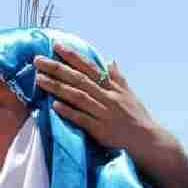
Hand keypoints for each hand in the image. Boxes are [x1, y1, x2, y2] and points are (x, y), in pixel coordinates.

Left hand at [35, 45, 187, 187]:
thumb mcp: (130, 95)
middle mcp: (107, 97)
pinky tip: (54, 106)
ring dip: (57, 87)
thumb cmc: (138, 118)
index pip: (89, 68)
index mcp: (112, 88)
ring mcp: (104, 114)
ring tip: (39, 79)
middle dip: (57, 68)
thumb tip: (110, 61)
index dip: (72, 56)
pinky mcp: (101, 131)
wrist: (150, 141)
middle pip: (79, 79)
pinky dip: (69, 112)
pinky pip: (83, 120)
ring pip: (78, 97)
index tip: (56, 45)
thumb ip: (118, 78)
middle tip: (37, 60)